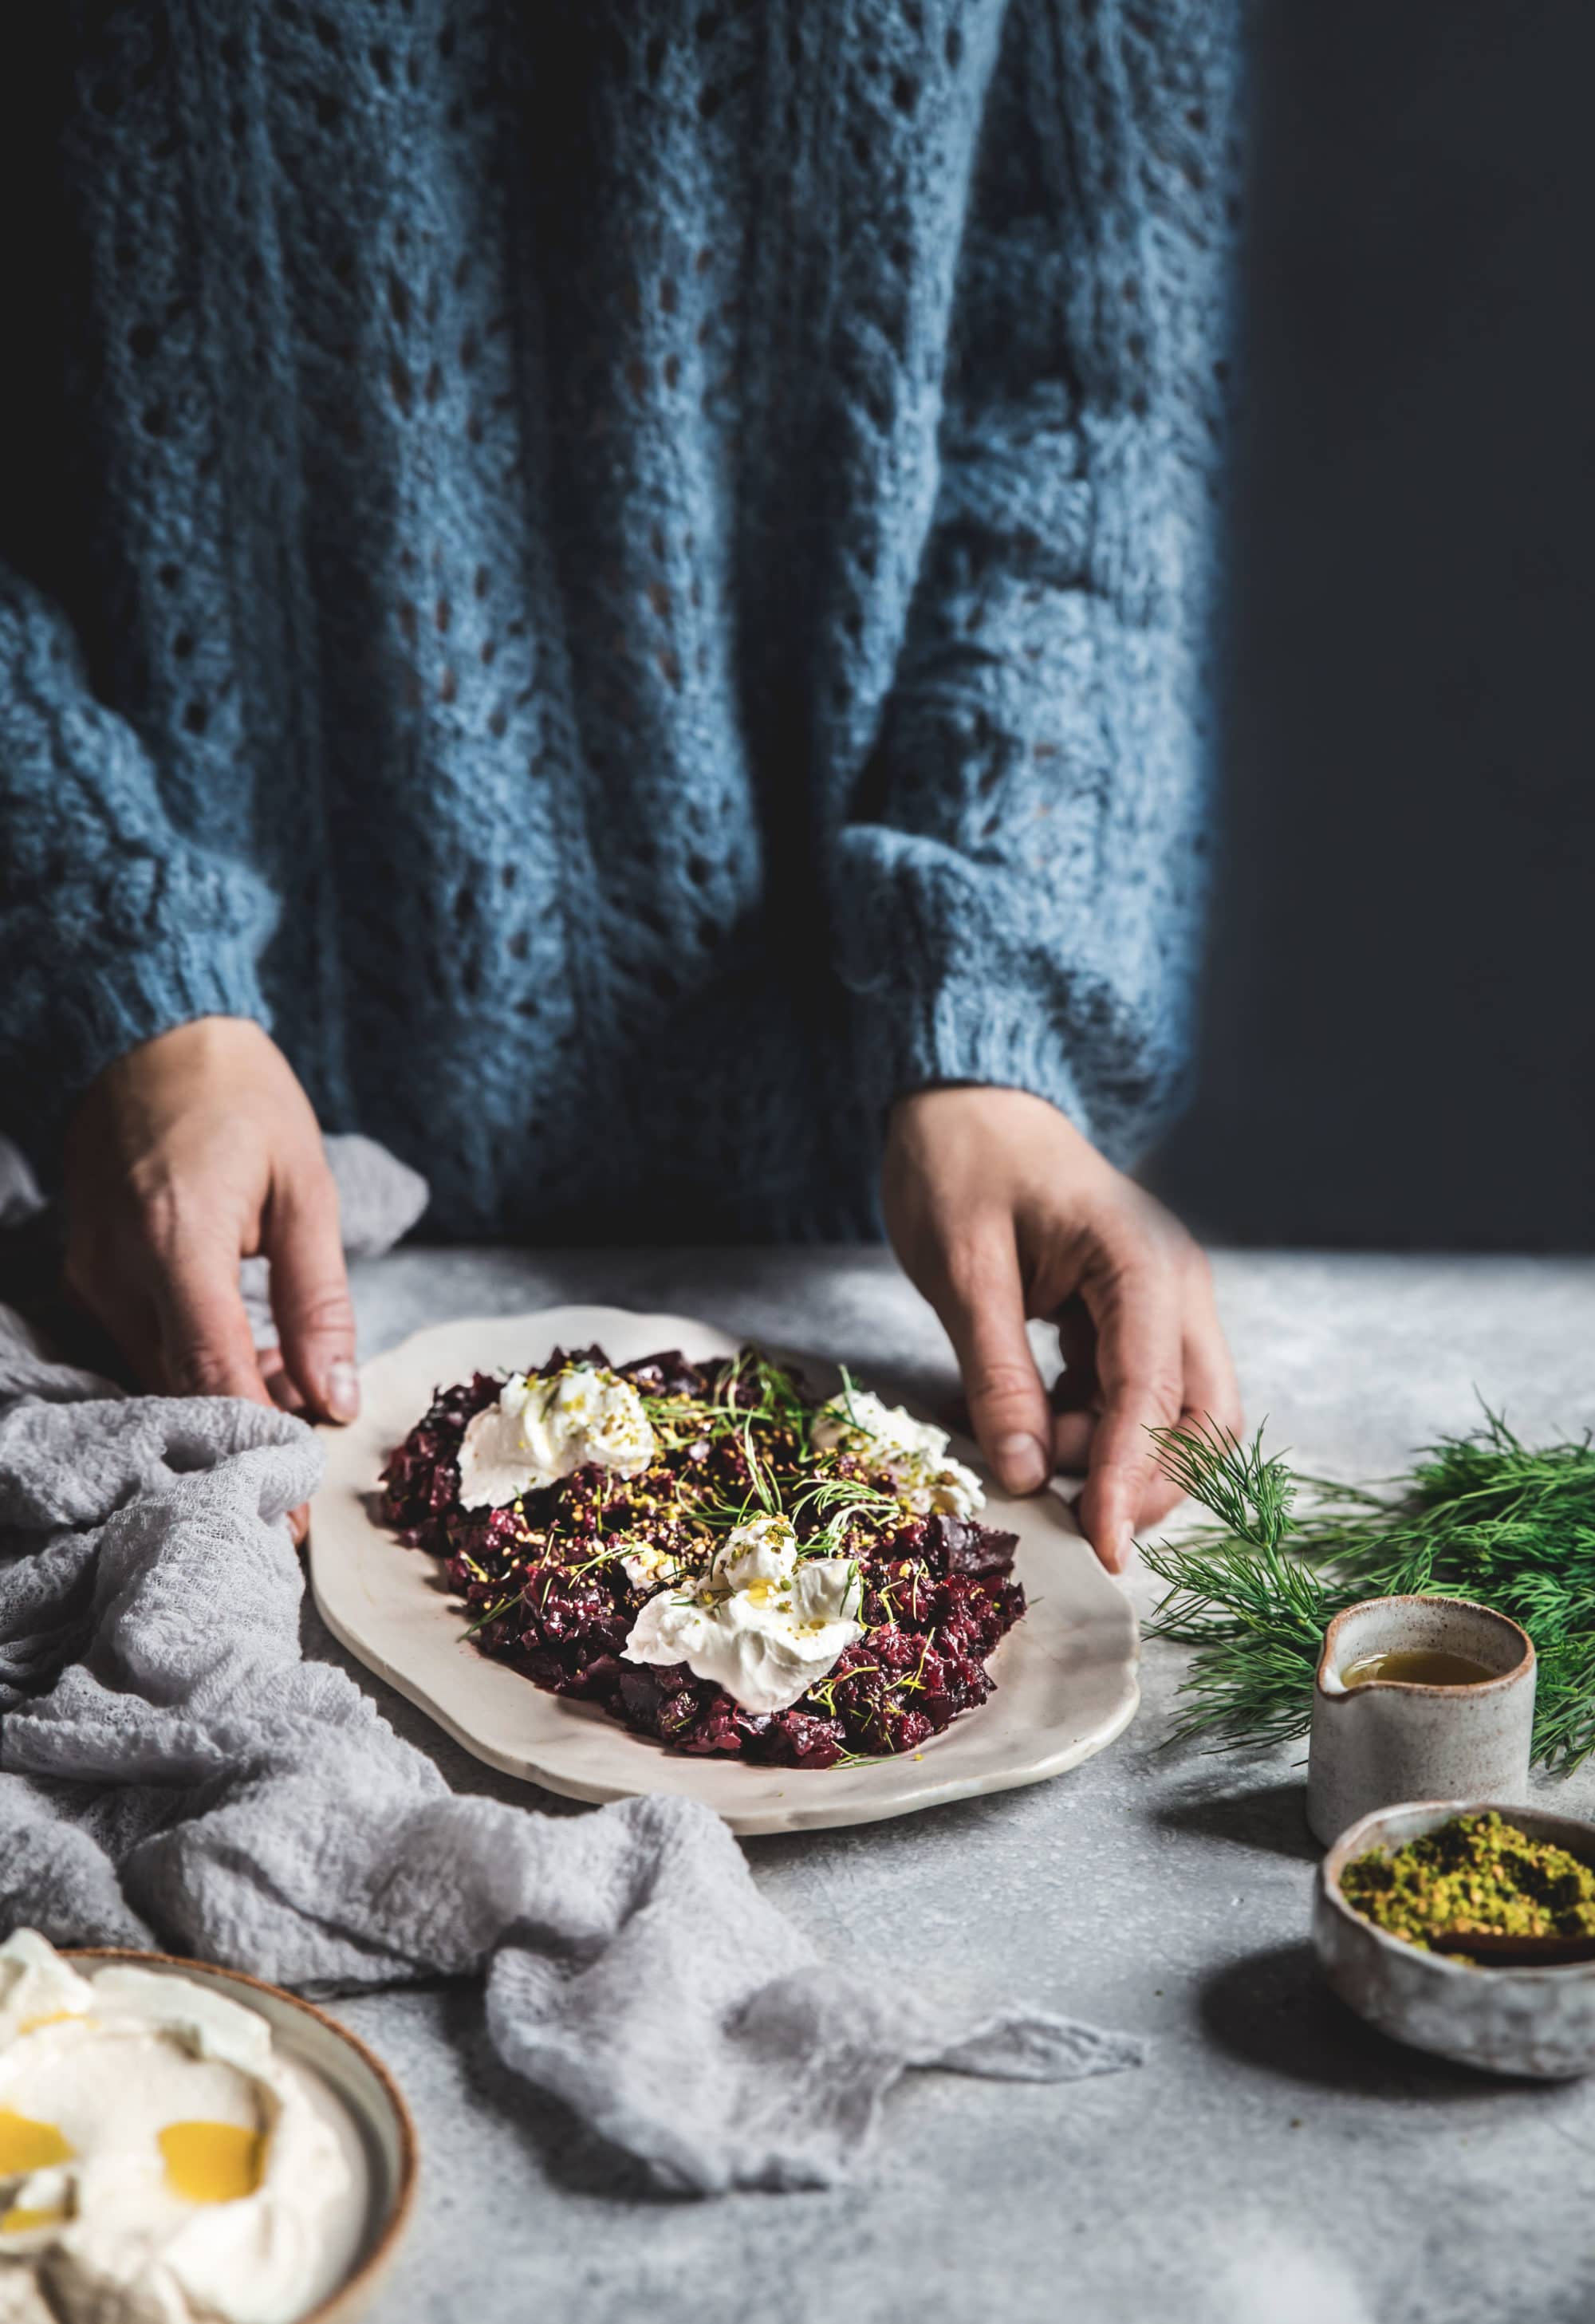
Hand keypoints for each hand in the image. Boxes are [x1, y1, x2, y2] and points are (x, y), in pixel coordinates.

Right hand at [63, 1018, 357, 1537]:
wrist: (150, 1030)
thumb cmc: (242, 1098)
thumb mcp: (307, 1187)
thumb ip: (320, 1298)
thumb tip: (336, 1398)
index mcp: (178, 1241)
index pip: (213, 1375)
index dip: (255, 1447)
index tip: (289, 1514)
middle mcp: (118, 1266)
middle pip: (179, 1387)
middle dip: (244, 1437)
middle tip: (302, 1480)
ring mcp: (91, 1269)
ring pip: (158, 1370)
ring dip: (224, 1397)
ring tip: (296, 1404)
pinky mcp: (86, 1267)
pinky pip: (141, 1339)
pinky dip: (195, 1361)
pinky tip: (253, 1358)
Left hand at [881, 1086, 1240, 1572]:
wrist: (967, 1102)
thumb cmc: (961, 1166)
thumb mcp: (963, 1271)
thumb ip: (997, 1374)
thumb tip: (1023, 1475)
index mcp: (1142, 1263)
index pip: (1154, 1395)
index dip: (1127, 1478)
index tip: (1099, 1547)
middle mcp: (1174, 1287)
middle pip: (1204, 1420)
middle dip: (1146, 1481)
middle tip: (1069, 1516)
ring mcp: (1162, 1303)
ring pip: (1177, 1418)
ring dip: (1113, 1456)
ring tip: (1025, 1439)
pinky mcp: (1134, 1319)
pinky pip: (1136, 1399)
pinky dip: (1093, 1429)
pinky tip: (1031, 1418)